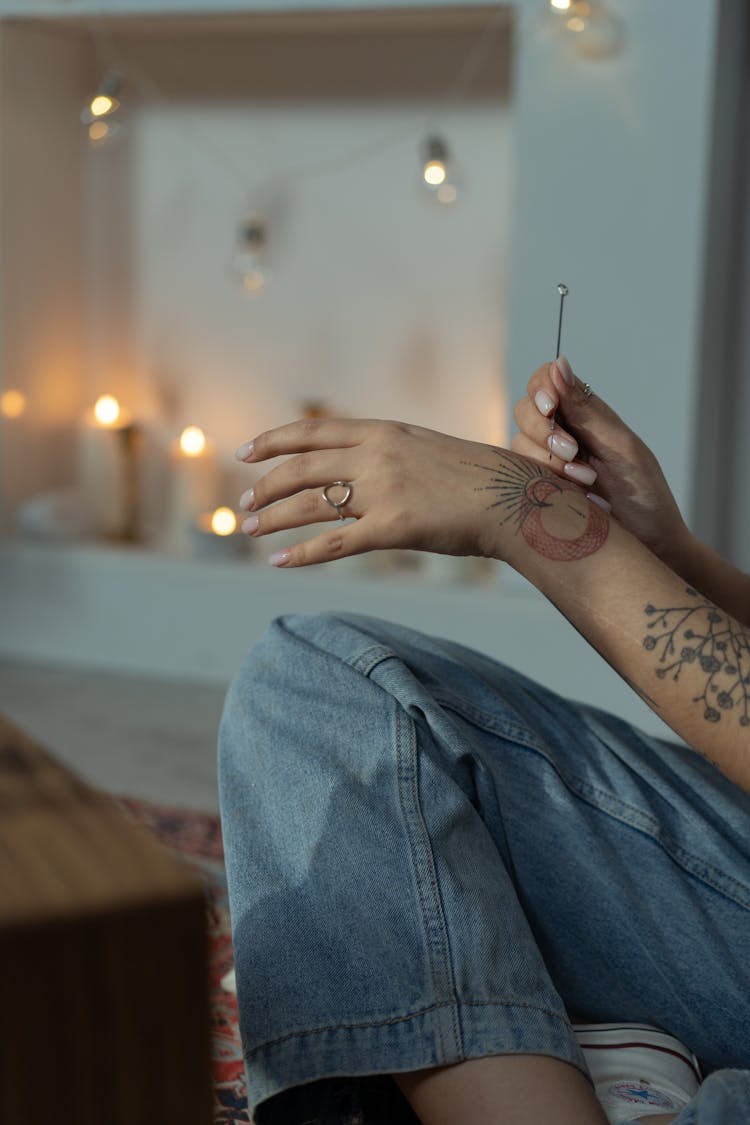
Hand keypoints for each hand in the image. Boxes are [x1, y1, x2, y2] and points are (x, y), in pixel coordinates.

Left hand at [235, 418, 578, 567]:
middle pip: (302, 469)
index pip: (312, 431)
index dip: (273, 442)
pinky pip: (335, 543)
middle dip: (266, 487)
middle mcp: (375, 455)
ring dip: (274, 518)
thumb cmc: (473, 476)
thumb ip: (385, 451)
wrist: (511, 497)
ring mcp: (383, 491)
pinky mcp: (393, 528)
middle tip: (244, 504)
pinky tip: (279, 562)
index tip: (246, 452)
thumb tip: (354, 463)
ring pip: (310, 505)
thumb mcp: (422, 446)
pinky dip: (301, 554)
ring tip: (249, 530)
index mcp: (381, 431)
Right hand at [512, 356, 688, 561]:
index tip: (551, 408)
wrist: (650, 545)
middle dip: (544, 432)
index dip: (541, 388)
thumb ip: (586, 409)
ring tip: (586, 482)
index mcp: (587, 414)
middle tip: (574, 454)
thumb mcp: (621, 448)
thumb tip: (559, 363)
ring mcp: (547, 461)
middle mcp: (563, 432)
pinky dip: (543, 481)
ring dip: (549, 462)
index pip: (547, 380)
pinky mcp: (537, 487)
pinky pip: (518, 473)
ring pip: (518, 444)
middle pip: (525, 410)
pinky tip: (574, 494)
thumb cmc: (645, 496)